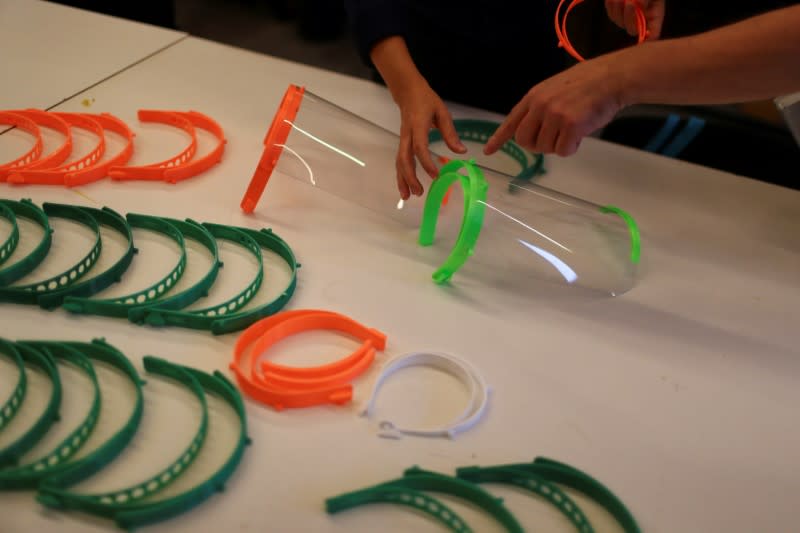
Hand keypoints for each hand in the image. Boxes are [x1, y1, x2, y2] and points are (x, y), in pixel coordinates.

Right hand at [392, 79, 465, 199]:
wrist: (408, 92)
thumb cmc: (426, 101)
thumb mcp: (442, 112)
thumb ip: (450, 133)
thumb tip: (461, 152)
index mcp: (418, 126)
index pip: (420, 147)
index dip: (426, 162)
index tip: (435, 175)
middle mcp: (407, 135)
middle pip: (405, 159)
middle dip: (410, 177)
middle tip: (419, 192)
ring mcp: (403, 140)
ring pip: (399, 162)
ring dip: (402, 180)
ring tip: (408, 196)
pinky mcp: (402, 143)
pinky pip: (399, 161)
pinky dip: (401, 176)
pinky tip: (406, 188)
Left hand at [483, 56, 625, 156]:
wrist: (612, 77)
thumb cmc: (587, 84)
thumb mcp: (554, 89)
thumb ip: (539, 107)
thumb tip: (531, 132)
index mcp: (534, 96)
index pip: (511, 121)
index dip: (498, 138)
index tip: (488, 151)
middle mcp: (540, 105)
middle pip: (524, 141)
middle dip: (537, 146)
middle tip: (554, 139)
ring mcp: (555, 115)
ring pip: (545, 148)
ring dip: (558, 145)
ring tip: (573, 129)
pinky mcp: (571, 125)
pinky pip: (563, 151)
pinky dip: (572, 148)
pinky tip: (581, 133)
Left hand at [605, 0, 664, 39]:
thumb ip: (646, 0)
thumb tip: (639, 6)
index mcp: (655, 15)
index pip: (653, 34)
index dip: (649, 38)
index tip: (647, 35)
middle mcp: (641, 21)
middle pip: (632, 29)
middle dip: (630, 16)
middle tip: (629, 2)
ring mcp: (628, 19)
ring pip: (620, 22)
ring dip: (619, 7)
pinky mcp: (617, 15)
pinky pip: (612, 15)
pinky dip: (612, 5)